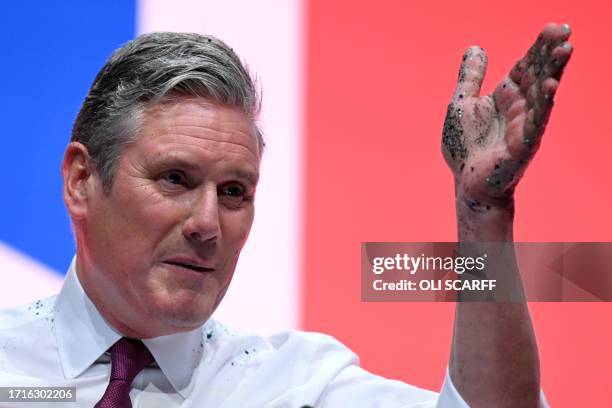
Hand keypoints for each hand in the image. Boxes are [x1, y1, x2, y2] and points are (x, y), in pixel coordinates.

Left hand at [442, 23, 572, 210]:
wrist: (466, 181)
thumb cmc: (465, 146)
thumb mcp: (462, 104)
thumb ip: (470, 77)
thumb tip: (476, 48)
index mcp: (506, 95)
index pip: (527, 65)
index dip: (539, 46)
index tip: (554, 26)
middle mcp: (520, 107)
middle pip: (539, 74)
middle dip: (550, 53)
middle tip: (563, 30)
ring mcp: (525, 124)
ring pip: (542, 94)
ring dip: (553, 72)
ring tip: (564, 50)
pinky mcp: (523, 144)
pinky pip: (535, 122)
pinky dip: (543, 105)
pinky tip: (552, 87)